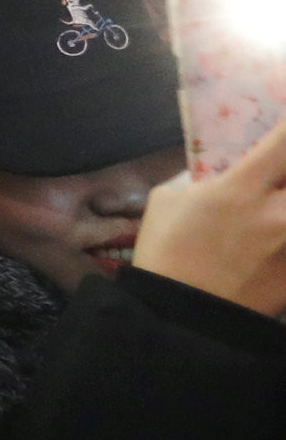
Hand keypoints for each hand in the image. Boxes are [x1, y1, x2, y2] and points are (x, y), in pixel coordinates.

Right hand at [135, 109, 285, 317]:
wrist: (180, 318)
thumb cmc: (165, 253)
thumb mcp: (168, 203)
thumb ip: (201, 180)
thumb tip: (219, 173)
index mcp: (240, 190)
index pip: (284, 142)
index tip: (284, 121)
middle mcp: (277, 214)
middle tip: (279, 180)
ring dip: (283, 208)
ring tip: (273, 210)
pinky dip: (284, 242)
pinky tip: (271, 246)